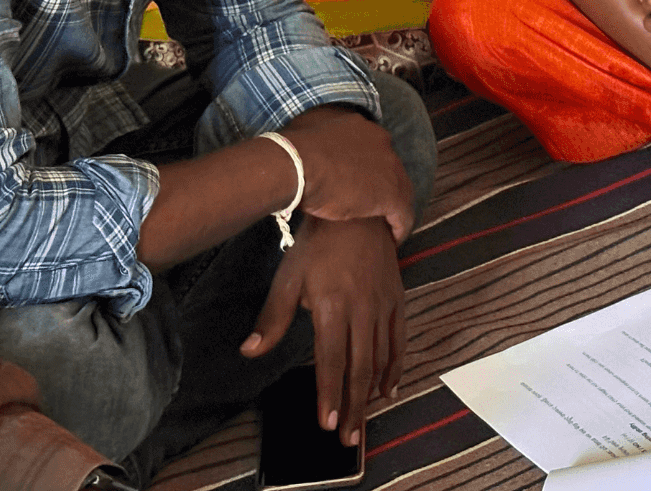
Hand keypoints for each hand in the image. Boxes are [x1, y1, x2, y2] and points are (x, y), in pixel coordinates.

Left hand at [241, 215, 405, 446]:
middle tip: (349, 437)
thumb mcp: (288, 278)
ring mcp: (383, 305)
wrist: (358, 212)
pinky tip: (389, 387)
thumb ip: (272, 320)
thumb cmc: (318, 246)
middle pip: (359, 369)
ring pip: (381, 358)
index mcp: (333, 307)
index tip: (327, 423)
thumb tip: (250, 352)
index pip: (331, 361)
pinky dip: (396, 366)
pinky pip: (399, 339)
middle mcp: (362, 310)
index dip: (329, 394)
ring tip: (366, 419)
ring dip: (373, 393)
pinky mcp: (397, 299)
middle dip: (354, 406)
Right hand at [282, 105, 415, 243]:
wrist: (295, 165)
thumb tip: (303, 155)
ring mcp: (389, 167)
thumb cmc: (291, 156)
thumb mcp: (308, 142)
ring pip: (401, 192)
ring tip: (387, 228)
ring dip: (394, 210)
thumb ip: (319, 148)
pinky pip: (403, 213)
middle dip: (384, 189)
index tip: (362, 187)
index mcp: (361, 129)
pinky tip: (394, 240)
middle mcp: (381, 142)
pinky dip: (400, 227)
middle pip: (390, 170)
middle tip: (376, 210)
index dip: (369, 172)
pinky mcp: (391, 193)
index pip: (374, 152)